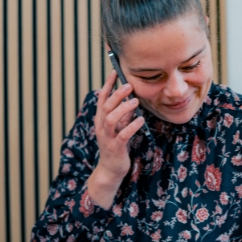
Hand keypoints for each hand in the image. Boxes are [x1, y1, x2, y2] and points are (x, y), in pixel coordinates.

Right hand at [88, 72, 144, 207]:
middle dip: (117, 95)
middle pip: (106, 106)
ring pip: (111, 119)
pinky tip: (140, 120)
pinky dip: (131, 126)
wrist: (111, 169)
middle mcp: (101, 127)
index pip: (102, 99)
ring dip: (123, 109)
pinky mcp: (115, 148)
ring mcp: (107, 137)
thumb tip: (131, 99)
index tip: (114, 72)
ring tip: (136, 102)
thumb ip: (122, 115)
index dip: (108, 85)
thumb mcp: (119, 127)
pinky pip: (122, 135)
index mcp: (101, 120)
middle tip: (129, 85)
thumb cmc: (116, 146)